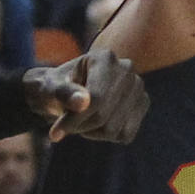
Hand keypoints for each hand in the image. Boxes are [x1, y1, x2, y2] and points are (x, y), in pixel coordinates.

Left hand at [23, 47, 148, 143]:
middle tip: (66, 122)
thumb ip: (64, 93)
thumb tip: (83, 102)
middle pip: (103, 116)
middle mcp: (127, 69)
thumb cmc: (56, 87)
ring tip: (81, 117)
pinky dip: (106, 136)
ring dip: (91, 131)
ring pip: (113, 130)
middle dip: (80, 125)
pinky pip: (124, 135)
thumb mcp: (51, 88)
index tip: (54, 134)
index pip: (95, 99)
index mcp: (104, 58)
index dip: (74, 120)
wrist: (70, 91)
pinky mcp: (143, 103)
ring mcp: (138, 86)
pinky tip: (97, 121)